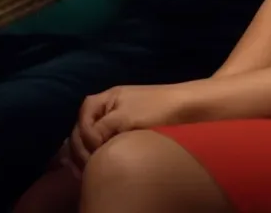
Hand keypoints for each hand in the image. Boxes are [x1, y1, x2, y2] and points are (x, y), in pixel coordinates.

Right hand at [67, 84, 197, 166]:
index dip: (84, 140)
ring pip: (93, 138)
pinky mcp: (128, 131)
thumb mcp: (124, 118)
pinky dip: (102, 154)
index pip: (81, 122)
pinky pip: (108, 142)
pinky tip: (106, 164)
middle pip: (83, 130)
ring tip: (93, 171)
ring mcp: (117, 120)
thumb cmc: (156, 109)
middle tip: (89, 171)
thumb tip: (90, 147)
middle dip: (82, 150)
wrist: (190, 107)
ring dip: (90, 154)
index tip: (96, 155)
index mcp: (103, 100)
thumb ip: (100, 129)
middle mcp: (107, 109)